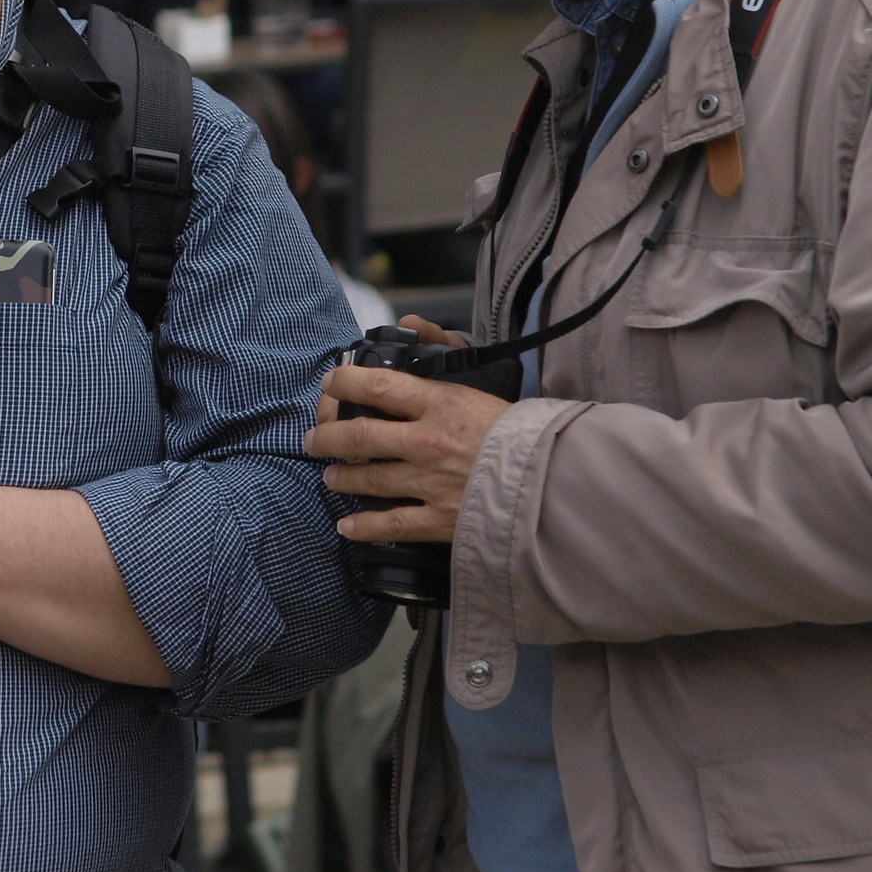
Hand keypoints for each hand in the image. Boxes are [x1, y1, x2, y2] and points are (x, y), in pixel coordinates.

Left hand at [304, 348, 508, 545]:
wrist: (558, 480)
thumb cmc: (525, 433)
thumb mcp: (482, 392)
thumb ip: (441, 380)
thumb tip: (412, 345)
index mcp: (442, 404)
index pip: (377, 385)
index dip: (344, 382)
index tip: (330, 383)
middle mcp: (428, 442)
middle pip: (359, 435)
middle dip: (327, 436)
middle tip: (313, 439)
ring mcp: (431, 483)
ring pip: (368, 479)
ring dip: (342, 477)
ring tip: (330, 475)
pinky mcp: (440, 519)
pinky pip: (390, 525)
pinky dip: (363, 527)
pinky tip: (346, 527)